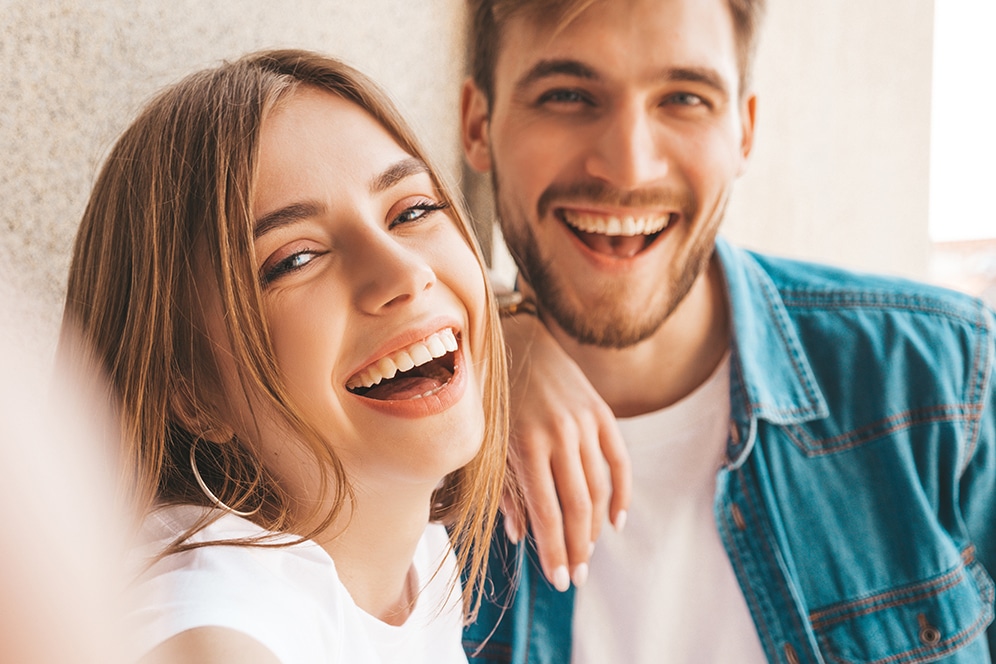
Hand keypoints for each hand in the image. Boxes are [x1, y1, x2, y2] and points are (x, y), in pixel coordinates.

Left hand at [500, 312, 630, 591]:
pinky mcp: (601, 412)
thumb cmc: (493, 399)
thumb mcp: (489, 445)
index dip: (555, 551)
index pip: (547, 513)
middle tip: (578, 577)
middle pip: (577, 507)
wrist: (517, 340)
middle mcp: (559, 435)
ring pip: (599, 489)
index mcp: (526, 446)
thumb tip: (521, 536)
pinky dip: (622, 494)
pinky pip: (620, 461)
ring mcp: (584, 423)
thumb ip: (505, 490)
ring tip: (589, 551)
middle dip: (578, 548)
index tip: (560, 580)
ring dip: (595, 527)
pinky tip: (617, 521)